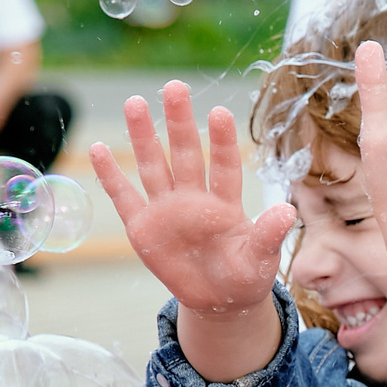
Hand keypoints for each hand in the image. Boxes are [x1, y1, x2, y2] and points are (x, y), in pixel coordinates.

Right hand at [89, 82, 294, 317]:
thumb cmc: (244, 275)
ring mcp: (166, 209)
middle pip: (185, 154)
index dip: (221, 141)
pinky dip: (110, 175)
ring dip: (143, 136)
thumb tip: (287, 211)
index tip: (219, 113)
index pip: (223, 166)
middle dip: (180, 122)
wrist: (218, 300)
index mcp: (225, 203)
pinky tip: (98, 149)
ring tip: (135, 103)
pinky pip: (124, 197)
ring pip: (153, 166)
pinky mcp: (142, 227)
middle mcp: (194, 198)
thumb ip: (268, 235)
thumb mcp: (260, 260)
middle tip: (175, 86)